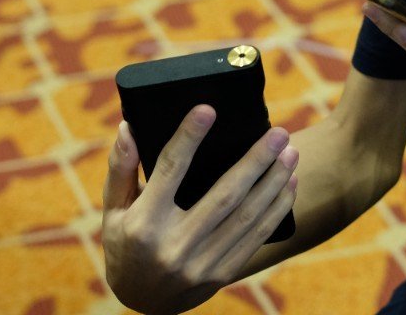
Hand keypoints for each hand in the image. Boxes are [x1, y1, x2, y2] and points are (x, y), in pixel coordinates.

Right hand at [102, 107, 298, 314]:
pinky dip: (276, 209)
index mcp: (144, 223)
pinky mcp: (221, 275)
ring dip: (274, 182)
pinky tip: (289, 184)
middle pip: (224, 195)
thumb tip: (128, 127)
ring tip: (291, 152)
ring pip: (247, 217)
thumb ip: (121, 169)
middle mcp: (173, 246)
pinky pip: (255, 238)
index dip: (189, 138)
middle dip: (256, 161)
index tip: (208, 110)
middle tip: (278, 132)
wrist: (141, 304)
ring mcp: (200, 264)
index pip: (170, 170)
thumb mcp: (114, 210)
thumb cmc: (126, 244)